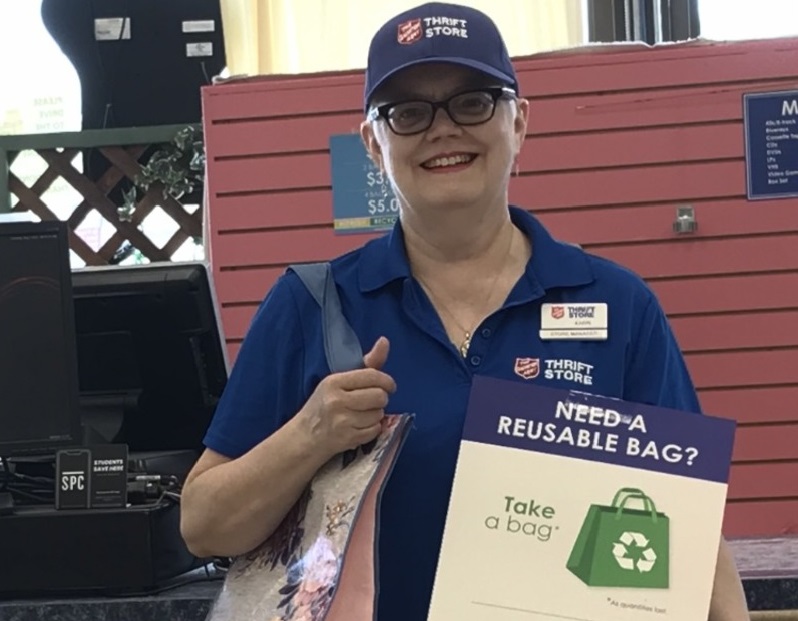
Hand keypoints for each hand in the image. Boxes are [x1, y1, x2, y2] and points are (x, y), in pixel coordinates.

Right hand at [296, 337, 395, 457]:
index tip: (389, 386)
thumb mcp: (339, 381)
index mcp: (334, 382)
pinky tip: (360, 427)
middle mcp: (337, 400)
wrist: (305, 437)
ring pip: (379, 414)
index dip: (387, 381)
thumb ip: (366, 364)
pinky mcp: (347, 439)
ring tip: (362, 415)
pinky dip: (372, 429)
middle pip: (379, 396)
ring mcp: (342, 422)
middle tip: (371, 402)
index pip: (372, 376)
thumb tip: (385, 341)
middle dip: (381, 399)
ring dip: (376, 415)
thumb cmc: (324, 405)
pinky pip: (375, 430)